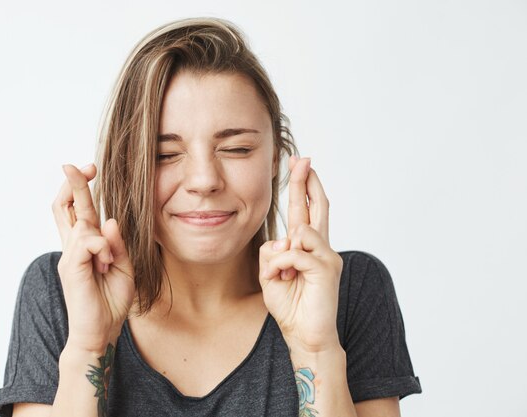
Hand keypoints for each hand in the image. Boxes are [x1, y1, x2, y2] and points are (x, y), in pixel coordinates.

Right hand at [53, 163, 135, 351]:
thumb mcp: (124, 269)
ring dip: (103, 239)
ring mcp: (69, 258)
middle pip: (65, 207)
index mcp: (84, 247)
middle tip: (77, 165)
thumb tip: (111, 220)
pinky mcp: (71, 268)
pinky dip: (102, 248)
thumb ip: (118, 245)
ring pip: (83, 226)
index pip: (76, 211)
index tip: (89, 169)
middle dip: (72, 184)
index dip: (79, 188)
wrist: (100, 334)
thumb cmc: (111, 303)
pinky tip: (106, 265)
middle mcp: (72, 249)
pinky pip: (87, 243)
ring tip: (110, 264)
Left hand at [259, 156, 342, 353]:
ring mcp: (326, 256)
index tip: (300, 165)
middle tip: (303, 158)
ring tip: (282, 277)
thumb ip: (272, 253)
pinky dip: (281, 267)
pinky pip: (294, 253)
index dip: (302, 187)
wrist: (306, 335)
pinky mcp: (326, 268)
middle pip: (316, 206)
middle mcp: (320, 247)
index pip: (306, 211)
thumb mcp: (270, 274)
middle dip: (306, 181)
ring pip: (299, 231)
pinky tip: (283, 280)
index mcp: (307, 248)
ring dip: (280, 255)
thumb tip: (283, 239)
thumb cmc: (290, 306)